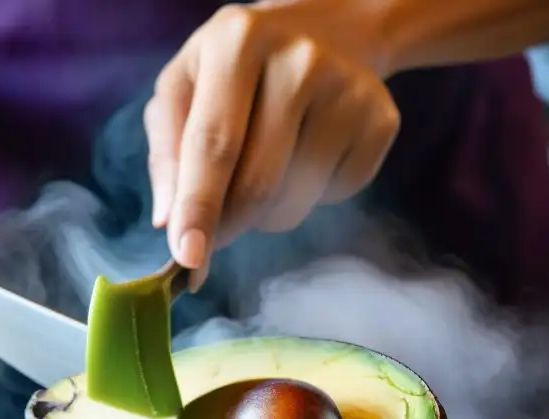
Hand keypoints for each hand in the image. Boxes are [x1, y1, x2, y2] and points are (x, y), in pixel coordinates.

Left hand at [145, 0, 400, 288]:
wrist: (328, 30)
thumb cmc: (234, 71)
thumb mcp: (184, 88)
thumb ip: (167, 154)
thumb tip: (168, 223)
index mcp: (236, 42)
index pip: (213, 143)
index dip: (199, 207)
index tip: (189, 258)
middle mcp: (298, 60)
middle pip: (258, 184)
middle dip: (230, 225)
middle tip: (216, 232)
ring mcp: (347, 89)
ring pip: (295, 201)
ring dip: (268, 215)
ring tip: (264, 171)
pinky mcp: (380, 120)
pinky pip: (334, 196)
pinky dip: (312, 197)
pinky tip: (307, 155)